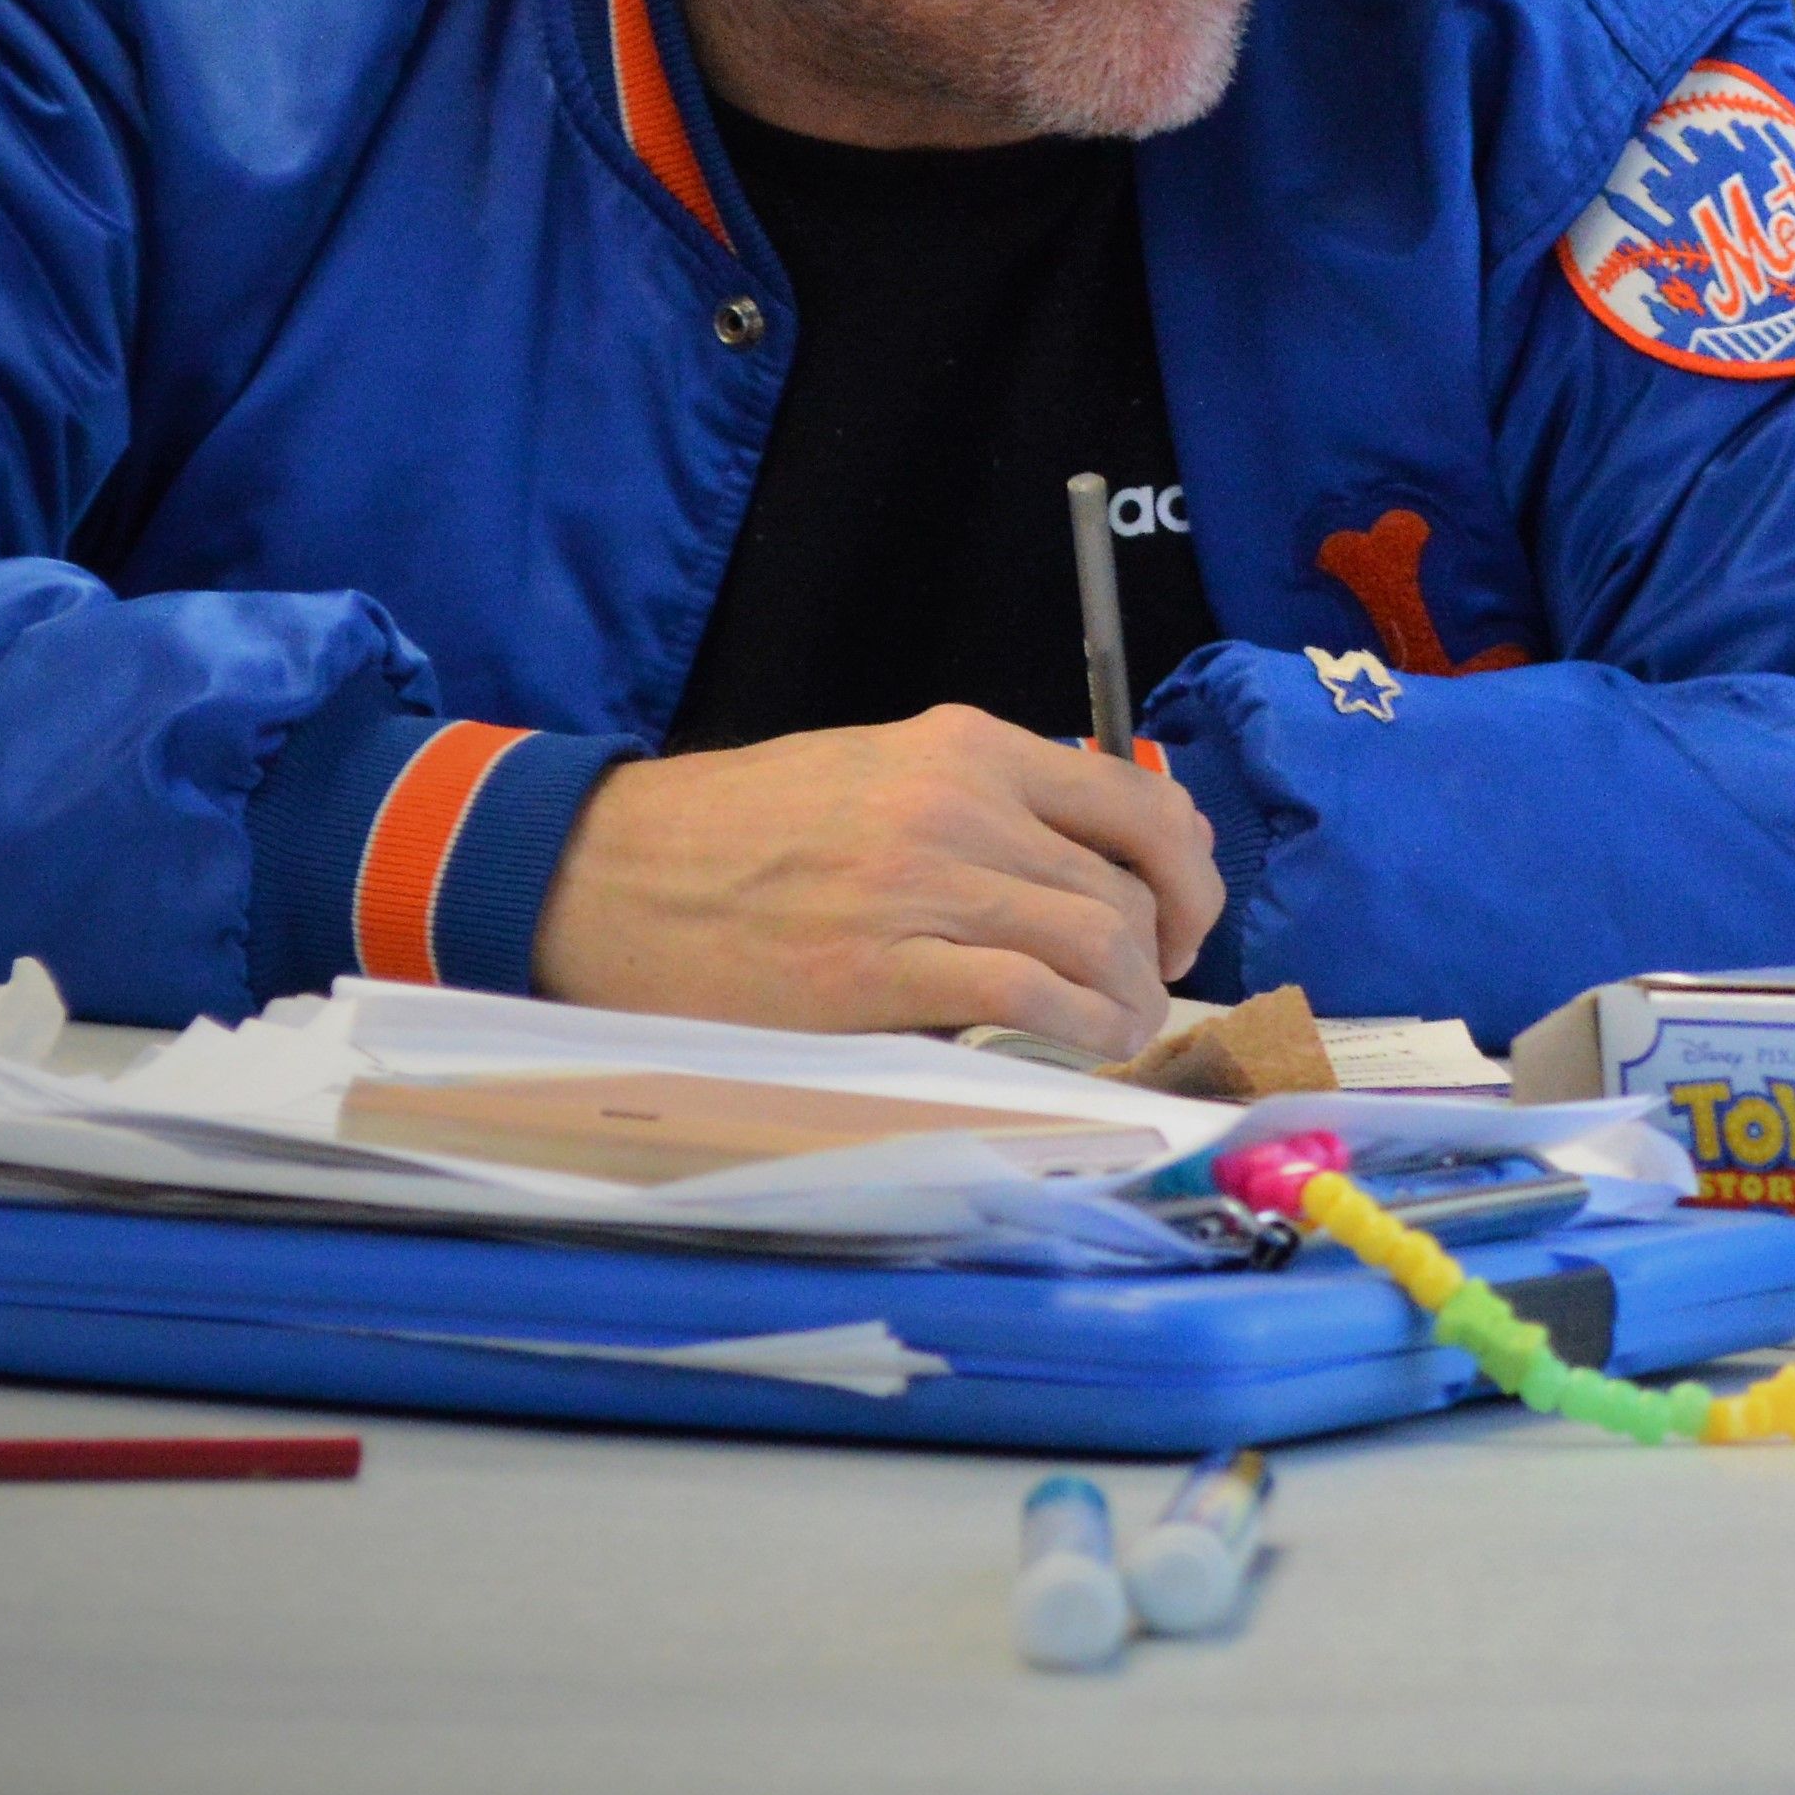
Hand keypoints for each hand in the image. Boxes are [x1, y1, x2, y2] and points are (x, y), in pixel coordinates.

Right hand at [529, 707, 1227, 1058]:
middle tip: (1151, 992)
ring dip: (1133, 1000)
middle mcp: (960, 803)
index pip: (1137, 799)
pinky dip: (1083, 1028)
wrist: (606, 871)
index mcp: (964, 747)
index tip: (1182, 918)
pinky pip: (1032, 997)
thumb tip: (1083, 873)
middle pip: (1128, 881)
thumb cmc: (738, 834)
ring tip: (1120, 1031)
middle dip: (1164, 950)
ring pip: (1099, 937)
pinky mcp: (879, 970)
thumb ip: (980, 807)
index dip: (1188, 870)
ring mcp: (922, 884)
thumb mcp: (877, 773)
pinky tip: (1082, 1048)